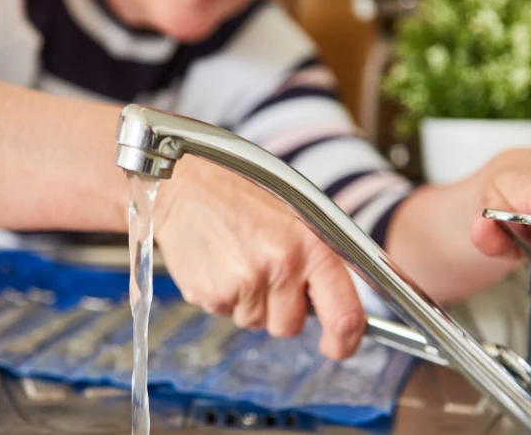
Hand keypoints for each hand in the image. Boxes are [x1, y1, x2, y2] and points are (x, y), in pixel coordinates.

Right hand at [153, 157, 364, 359]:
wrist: (186, 182)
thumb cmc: (243, 194)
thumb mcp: (297, 215)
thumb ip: (319, 260)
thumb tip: (338, 306)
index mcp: (312, 247)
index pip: (344, 315)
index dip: (343, 341)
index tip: (335, 346)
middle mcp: (281, 266)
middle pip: (289, 326)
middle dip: (280, 310)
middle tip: (265, 272)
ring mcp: (243, 283)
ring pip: (254, 322)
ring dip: (249, 301)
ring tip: (237, 260)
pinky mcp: (210, 293)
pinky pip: (224, 313)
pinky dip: (222, 296)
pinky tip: (218, 264)